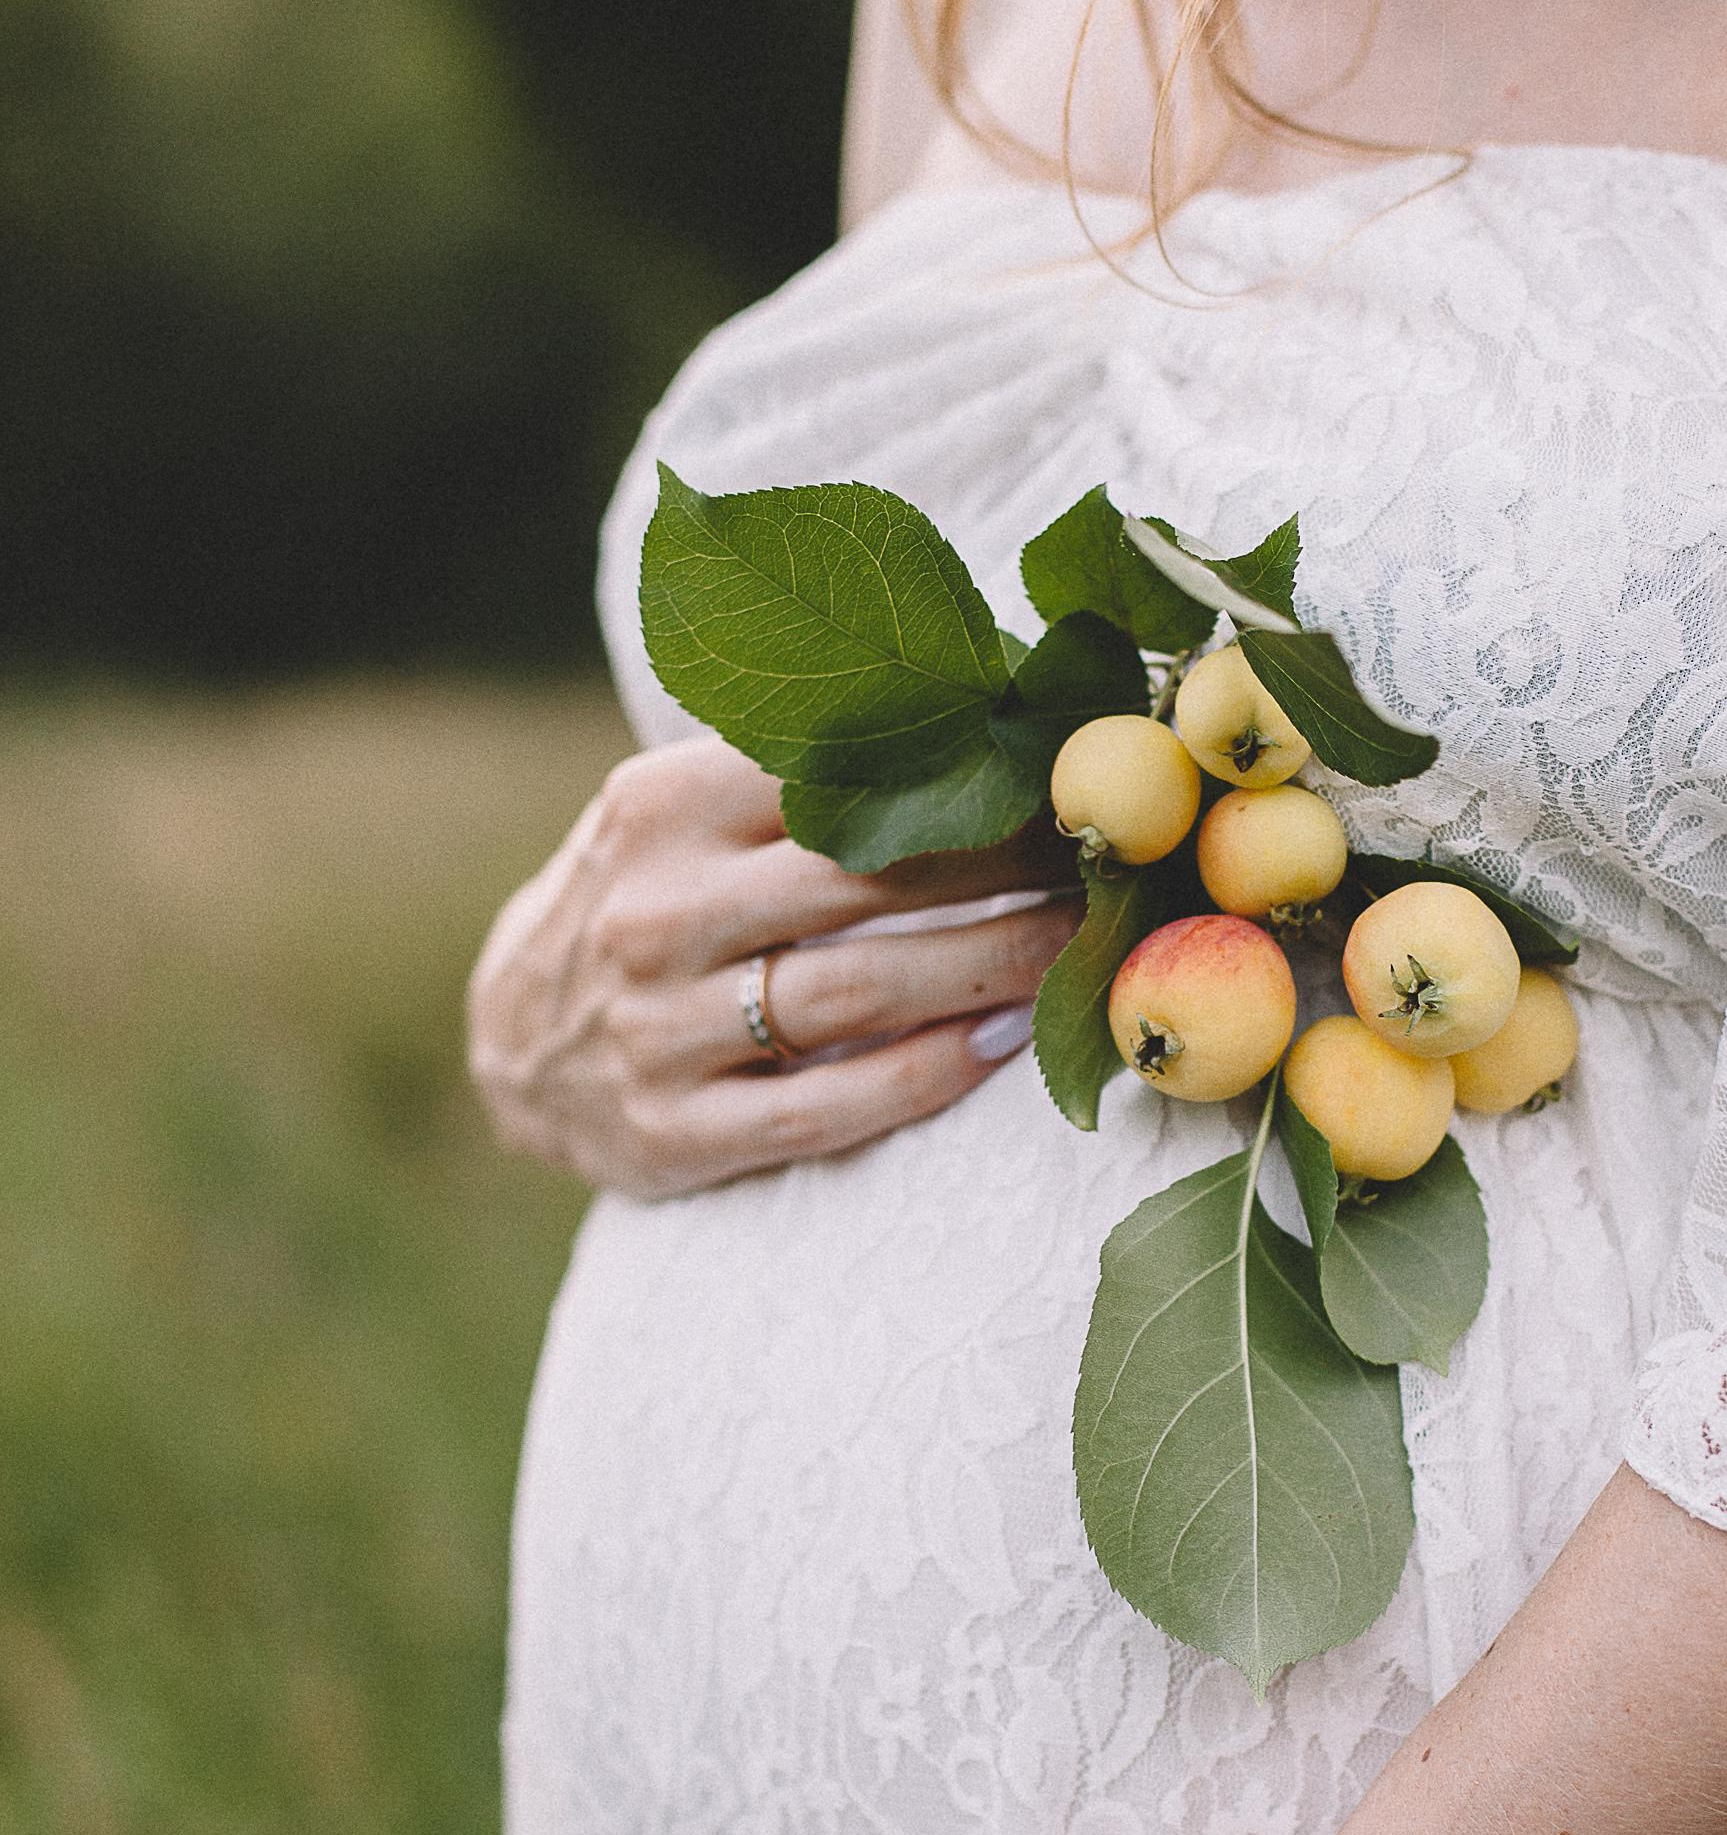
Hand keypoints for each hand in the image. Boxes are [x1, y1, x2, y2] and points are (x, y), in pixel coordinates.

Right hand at [467, 738, 1079, 1196]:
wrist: (515, 1041)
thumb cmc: (651, 899)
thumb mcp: (685, 808)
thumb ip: (798, 768)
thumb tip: (986, 700)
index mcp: (661, 807)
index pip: (834, 773)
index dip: (963, 772)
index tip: (1063, 767)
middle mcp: (653, 913)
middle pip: (867, 879)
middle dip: (1004, 865)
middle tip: (1104, 856)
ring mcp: (657, 1030)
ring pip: (861, 990)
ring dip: (993, 963)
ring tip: (1081, 942)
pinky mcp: (673, 1133)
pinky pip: (832, 1104)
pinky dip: (933, 1071)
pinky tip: (1009, 1039)